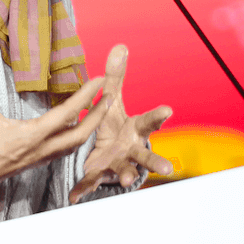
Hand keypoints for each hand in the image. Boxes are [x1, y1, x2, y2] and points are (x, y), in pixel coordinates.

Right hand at [0, 55, 105, 194]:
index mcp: (30, 136)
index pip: (67, 114)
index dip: (86, 97)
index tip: (99, 81)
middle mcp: (39, 150)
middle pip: (80, 134)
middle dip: (98, 116)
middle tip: (109, 96)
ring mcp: (37, 159)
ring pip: (73, 145)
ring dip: (89, 128)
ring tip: (97, 111)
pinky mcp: (32, 163)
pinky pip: (61, 151)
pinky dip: (74, 138)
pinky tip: (73, 130)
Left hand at [72, 44, 173, 201]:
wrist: (109, 154)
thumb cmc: (115, 125)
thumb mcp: (114, 101)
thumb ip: (115, 77)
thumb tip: (120, 46)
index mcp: (135, 129)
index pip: (149, 121)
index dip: (158, 116)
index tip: (168, 110)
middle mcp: (130, 149)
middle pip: (146, 155)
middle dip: (156, 161)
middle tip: (169, 168)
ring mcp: (117, 164)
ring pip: (126, 171)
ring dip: (128, 176)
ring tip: (127, 182)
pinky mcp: (99, 174)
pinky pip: (91, 183)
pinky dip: (83, 190)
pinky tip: (74, 197)